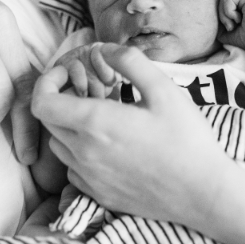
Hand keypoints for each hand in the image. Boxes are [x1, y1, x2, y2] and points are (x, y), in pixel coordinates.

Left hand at [32, 44, 232, 225]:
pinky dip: (80, 153)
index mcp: (95, 123)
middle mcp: (83, 152)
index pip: (42, 102)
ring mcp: (89, 177)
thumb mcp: (163, 89)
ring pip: (59, 146)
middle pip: (49, 122)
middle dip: (60, 100)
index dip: (48, 82)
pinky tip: (108, 146)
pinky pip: (73, 170)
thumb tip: (104, 48)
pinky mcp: (99, 195)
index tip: (71, 73)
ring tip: (101, 116)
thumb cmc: (186, 138)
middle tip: (91, 90)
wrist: (202, 193)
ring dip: (70, 126)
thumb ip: (129, 61)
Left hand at [218, 0, 244, 51]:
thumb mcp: (226, 30)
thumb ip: (219, 20)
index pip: (223, 3)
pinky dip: (229, 11)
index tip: (231, 28)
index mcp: (242, 4)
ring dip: (225, 14)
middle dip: (222, 15)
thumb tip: (208, 13)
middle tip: (232, 27)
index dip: (222, 16)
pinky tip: (239, 19)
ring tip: (236, 23)